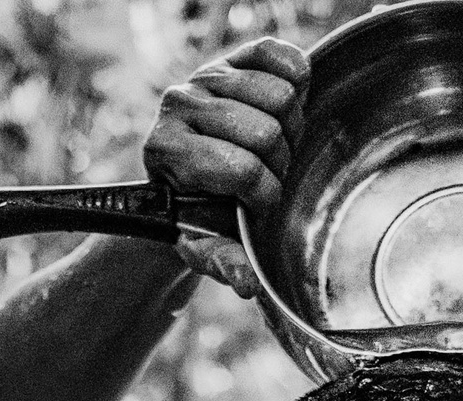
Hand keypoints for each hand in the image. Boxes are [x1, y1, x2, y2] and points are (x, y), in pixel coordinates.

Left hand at [142, 37, 306, 297]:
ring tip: (273, 146)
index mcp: (165, 150)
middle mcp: (177, 104)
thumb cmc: (200, 214)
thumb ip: (226, 263)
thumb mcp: (207, 245)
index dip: (263, 194)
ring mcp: (205, 75)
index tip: (256, 205)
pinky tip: (284, 108)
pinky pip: (282, 56)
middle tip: (268, 173)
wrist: (192, 177)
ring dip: (290, 128)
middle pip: (266, 131)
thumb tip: (249, 284)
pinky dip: (298, 80)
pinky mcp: (232, 55)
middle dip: (279, 162)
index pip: (242, 170)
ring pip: (280, 95)